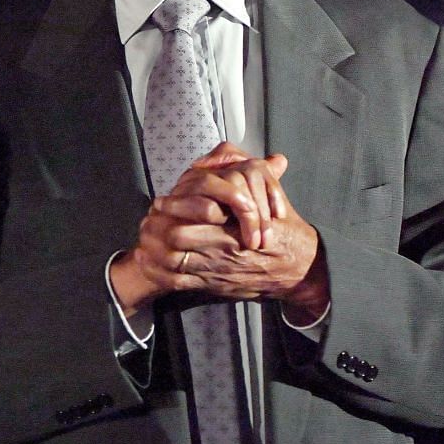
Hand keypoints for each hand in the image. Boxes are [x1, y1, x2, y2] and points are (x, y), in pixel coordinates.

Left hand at [115, 144, 322, 314]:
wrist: (300, 270)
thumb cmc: (286, 233)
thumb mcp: (279, 202)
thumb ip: (269, 178)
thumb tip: (273, 157)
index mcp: (238, 224)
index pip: (197, 212)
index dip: (174, 206)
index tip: (161, 201)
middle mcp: (225, 248)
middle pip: (179, 236)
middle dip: (158, 228)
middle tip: (146, 221)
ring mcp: (218, 269)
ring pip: (173, 260)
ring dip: (153, 249)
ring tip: (142, 239)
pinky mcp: (213, 286)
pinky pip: (176, 282)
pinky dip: (157, 272)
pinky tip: (146, 262)